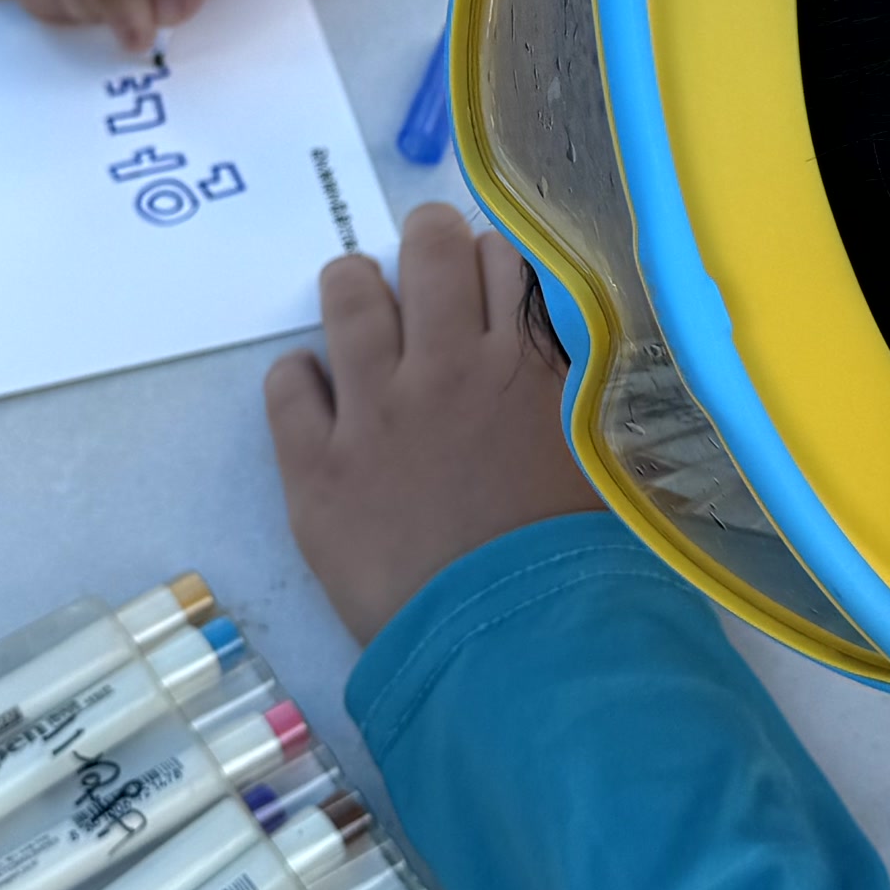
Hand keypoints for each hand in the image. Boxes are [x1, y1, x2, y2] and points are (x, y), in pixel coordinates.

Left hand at [266, 202, 599, 640]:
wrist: (508, 649)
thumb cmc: (575, 570)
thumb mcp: (603, 465)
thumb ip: (581, 401)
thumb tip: (571, 367)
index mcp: (529, 367)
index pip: (507, 259)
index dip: (495, 261)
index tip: (488, 281)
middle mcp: (449, 367)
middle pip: (428, 248)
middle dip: (427, 240)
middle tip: (425, 263)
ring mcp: (375, 411)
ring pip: (347, 294)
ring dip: (355, 287)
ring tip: (360, 305)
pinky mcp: (315, 465)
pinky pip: (286, 381)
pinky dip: (300, 375)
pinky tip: (318, 394)